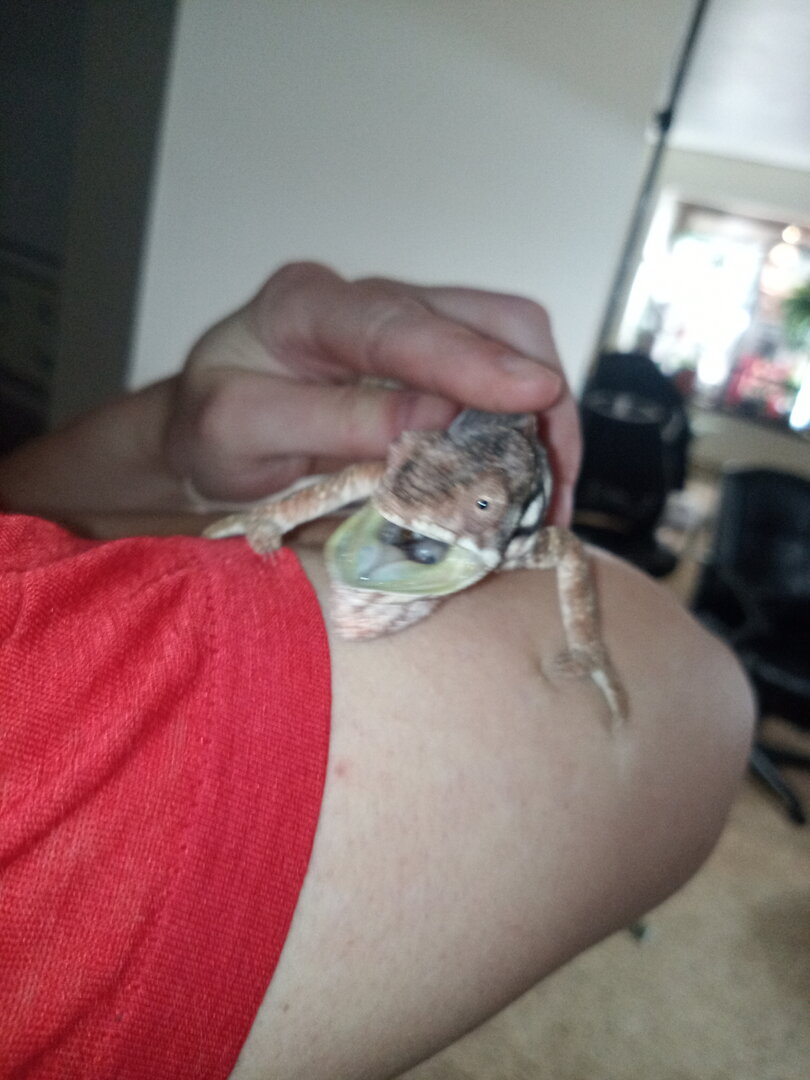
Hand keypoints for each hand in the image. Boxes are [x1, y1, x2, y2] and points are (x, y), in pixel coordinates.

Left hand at [166, 262, 579, 524]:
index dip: (472, 361)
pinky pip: (498, 374)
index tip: (535, 395)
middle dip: (537, 397)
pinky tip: (527, 476)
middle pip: (487, 318)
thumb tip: (434, 421)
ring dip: (543, 416)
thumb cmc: (214, 429)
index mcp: (306, 307)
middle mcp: (368, 300)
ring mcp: (406, 322)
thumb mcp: (244, 432)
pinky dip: (523, 425)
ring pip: (509, 341)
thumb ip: (333, 423)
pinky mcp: (430, 355)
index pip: (400, 325)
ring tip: (548, 494)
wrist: (209, 426)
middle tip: (550, 485)